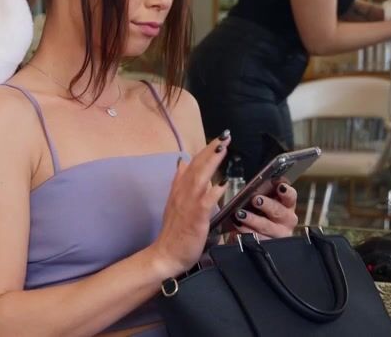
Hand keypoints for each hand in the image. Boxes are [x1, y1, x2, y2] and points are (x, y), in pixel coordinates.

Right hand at [147, 134, 230, 276]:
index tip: (219, 138)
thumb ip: (180, 181)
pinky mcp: (195, 218)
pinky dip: (213, 192)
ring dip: (211, 162)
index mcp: (179, 189)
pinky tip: (222, 184)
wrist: (165, 254)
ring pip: (200, 178)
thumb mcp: (175, 201)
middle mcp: (183, 193)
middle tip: (225, 136)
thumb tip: (183, 162)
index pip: (194, 164)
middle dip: (211, 150)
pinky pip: (205, 203)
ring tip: (222, 149)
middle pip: (197, 166)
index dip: (206, 150)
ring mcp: (188, 205)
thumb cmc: (174, 231)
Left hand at [232, 182, 297, 238]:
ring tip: (240, 215)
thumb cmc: (259, 212)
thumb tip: (252, 185)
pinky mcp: (269, 246)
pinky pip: (257, 240)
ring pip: (267, 227)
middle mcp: (287, 220)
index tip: (279, 187)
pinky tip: (237, 230)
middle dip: (267, 205)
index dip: (286, 192)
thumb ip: (262, 192)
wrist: (256, 234)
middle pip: (279, 211)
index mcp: (287, 205)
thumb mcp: (263, 201)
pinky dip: (246, 234)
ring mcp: (279, 235)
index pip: (290, 196)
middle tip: (256, 200)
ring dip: (253, 220)